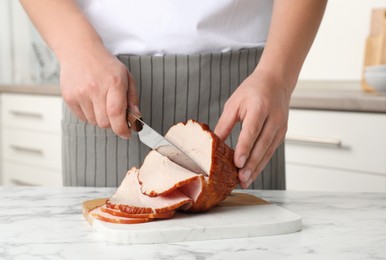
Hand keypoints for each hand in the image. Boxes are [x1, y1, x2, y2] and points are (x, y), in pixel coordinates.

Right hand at [60, 45, 138, 138]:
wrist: (79, 50)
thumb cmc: (105, 64)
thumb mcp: (125, 76)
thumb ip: (132, 98)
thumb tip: (136, 118)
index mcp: (114, 83)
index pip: (116, 113)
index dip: (122, 129)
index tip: (126, 134)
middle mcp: (95, 89)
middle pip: (105, 122)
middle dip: (112, 123)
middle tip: (114, 114)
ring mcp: (80, 94)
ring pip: (93, 121)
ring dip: (100, 118)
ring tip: (100, 101)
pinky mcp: (69, 98)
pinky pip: (82, 118)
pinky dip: (89, 114)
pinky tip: (90, 100)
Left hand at [214, 70, 291, 187]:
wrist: (276, 81)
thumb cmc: (252, 90)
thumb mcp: (234, 103)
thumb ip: (224, 124)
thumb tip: (213, 144)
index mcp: (259, 108)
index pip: (252, 131)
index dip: (245, 148)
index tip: (237, 163)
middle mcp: (273, 118)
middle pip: (262, 145)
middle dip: (251, 164)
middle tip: (241, 179)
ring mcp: (280, 127)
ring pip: (268, 151)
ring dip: (257, 168)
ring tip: (245, 181)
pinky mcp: (282, 134)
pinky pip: (271, 151)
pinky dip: (261, 163)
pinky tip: (252, 173)